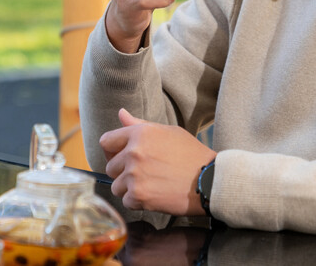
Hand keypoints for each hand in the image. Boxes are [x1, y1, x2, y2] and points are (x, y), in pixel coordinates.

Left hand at [100, 108, 216, 214]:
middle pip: (110, 167)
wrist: (209, 179)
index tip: (121, 157)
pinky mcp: (139, 196)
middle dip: (123, 172)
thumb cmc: (191, 154)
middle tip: (144, 174)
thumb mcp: (167, 132)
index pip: (106, 141)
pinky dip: (138, 202)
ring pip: (116, 186)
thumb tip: (121, 113)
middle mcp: (133, 153)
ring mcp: (134, 175)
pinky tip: (154, 195)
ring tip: (150, 185)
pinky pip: (126, 201)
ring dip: (129, 189)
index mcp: (139, 134)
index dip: (112, 150)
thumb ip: (139, 124)